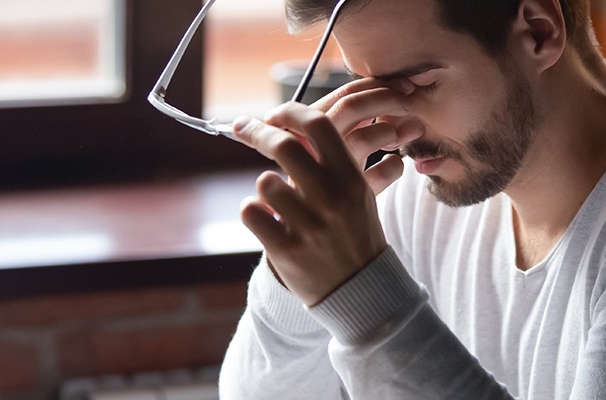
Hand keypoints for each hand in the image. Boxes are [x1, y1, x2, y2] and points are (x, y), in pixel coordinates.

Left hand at [233, 79, 416, 305]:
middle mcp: (330, 198)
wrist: (361, 290)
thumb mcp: (357, 193)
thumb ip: (332, 161)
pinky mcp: (286, 249)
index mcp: (351, 179)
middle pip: (283, 145)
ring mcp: (308, 225)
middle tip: (244, 128)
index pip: (318, 125)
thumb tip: (297, 124)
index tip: (273, 114)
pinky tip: (266, 219)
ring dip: (265, 187)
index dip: (290, 112)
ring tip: (277, 202)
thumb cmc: (356, 234)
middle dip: (258, 132)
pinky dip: (254, 212)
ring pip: (264, 181)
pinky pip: (251, 211)